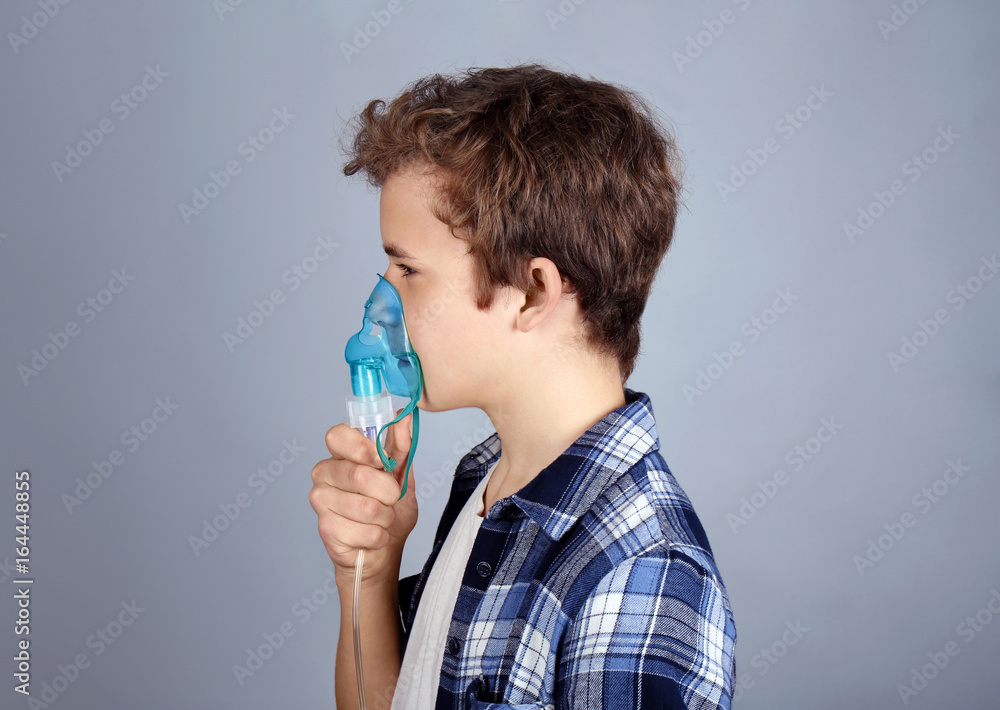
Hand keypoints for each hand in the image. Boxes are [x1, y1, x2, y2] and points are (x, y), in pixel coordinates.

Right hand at [308, 410, 417, 586]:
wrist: (383, 549)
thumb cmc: (390, 508)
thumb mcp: (402, 473)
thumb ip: (401, 445)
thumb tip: (404, 416)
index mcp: (341, 453)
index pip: (337, 436)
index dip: (362, 448)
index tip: (381, 460)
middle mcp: (324, 472)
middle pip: (356, 474)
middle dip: (387, 491)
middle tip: (392, 498)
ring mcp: (321, 500)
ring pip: (365, 506)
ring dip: (385, 517)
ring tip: (382, 518)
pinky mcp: (325, 528)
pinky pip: (363, 530)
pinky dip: (378, 536)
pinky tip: (372, 535)